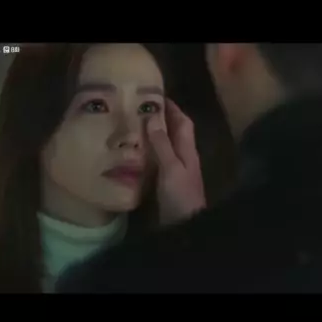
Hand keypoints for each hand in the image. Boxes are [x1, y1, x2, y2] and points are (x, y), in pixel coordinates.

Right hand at [146, 99, 206, 225]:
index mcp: (187, 150)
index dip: (172, 108)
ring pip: (167, 146)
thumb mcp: (171, 167)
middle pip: (175, 132)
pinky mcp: (168, 183)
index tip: (155, 96)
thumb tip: (153, 118)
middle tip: (139, 110)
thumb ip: (162, 144)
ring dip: (154, 135)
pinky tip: (135, 154)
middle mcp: (184, 157)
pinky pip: (159, 161)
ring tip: (134, 127)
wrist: (186, 225)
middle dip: (161, 119)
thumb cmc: (181, 194)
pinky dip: (149, 153)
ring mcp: (177, 171)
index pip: (183, 122)